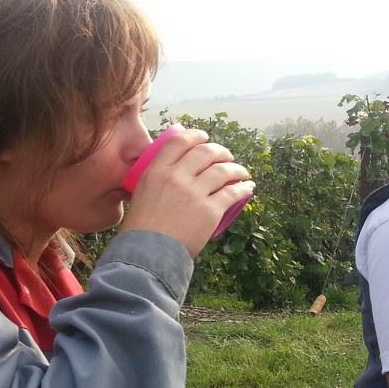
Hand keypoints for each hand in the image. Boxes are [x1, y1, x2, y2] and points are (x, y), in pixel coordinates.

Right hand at [121, 128, 253, 256]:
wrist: (149, 252)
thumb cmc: (141, 227)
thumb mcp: (140, 193)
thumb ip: (153, 180)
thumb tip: (164, 172)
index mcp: (157, 171)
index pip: (179, 141)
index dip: (195, 135)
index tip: (204, 137)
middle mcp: (176, 177)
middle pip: (205, 152)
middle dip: (220, 151)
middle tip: (226, 156)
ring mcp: (194, 193)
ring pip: (223, 170)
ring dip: (237, 168)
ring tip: (241, 172)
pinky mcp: (210, 210)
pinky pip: (233, 193)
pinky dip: (244, 188)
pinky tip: (248, 188)